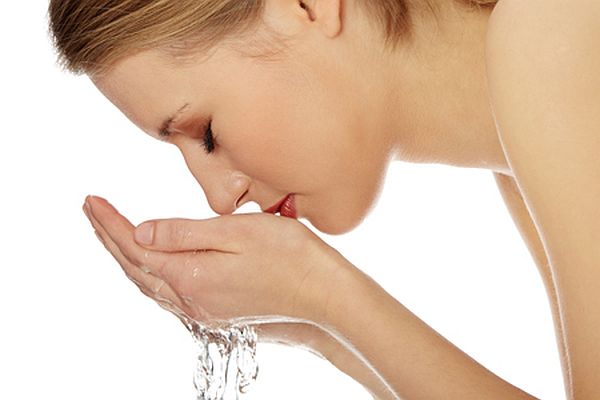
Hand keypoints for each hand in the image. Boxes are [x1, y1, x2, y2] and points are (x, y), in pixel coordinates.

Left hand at [82, 195, 346, 348]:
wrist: (324, 296)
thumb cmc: (289, 257)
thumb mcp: (236, 234)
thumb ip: (184, 234)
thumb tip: (140, 232)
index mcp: (190, 276)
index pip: (135, 247)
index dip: (109, 223)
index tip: (90, 199)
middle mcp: (191, 299)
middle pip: (135, 268)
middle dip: (108, 238)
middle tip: (91, 210)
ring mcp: (204, 309)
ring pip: (149, 283)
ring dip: (125, 257)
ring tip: (111, 233)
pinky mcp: (219, 311)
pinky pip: (168, 293)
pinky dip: (148, 274)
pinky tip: (151, 265)